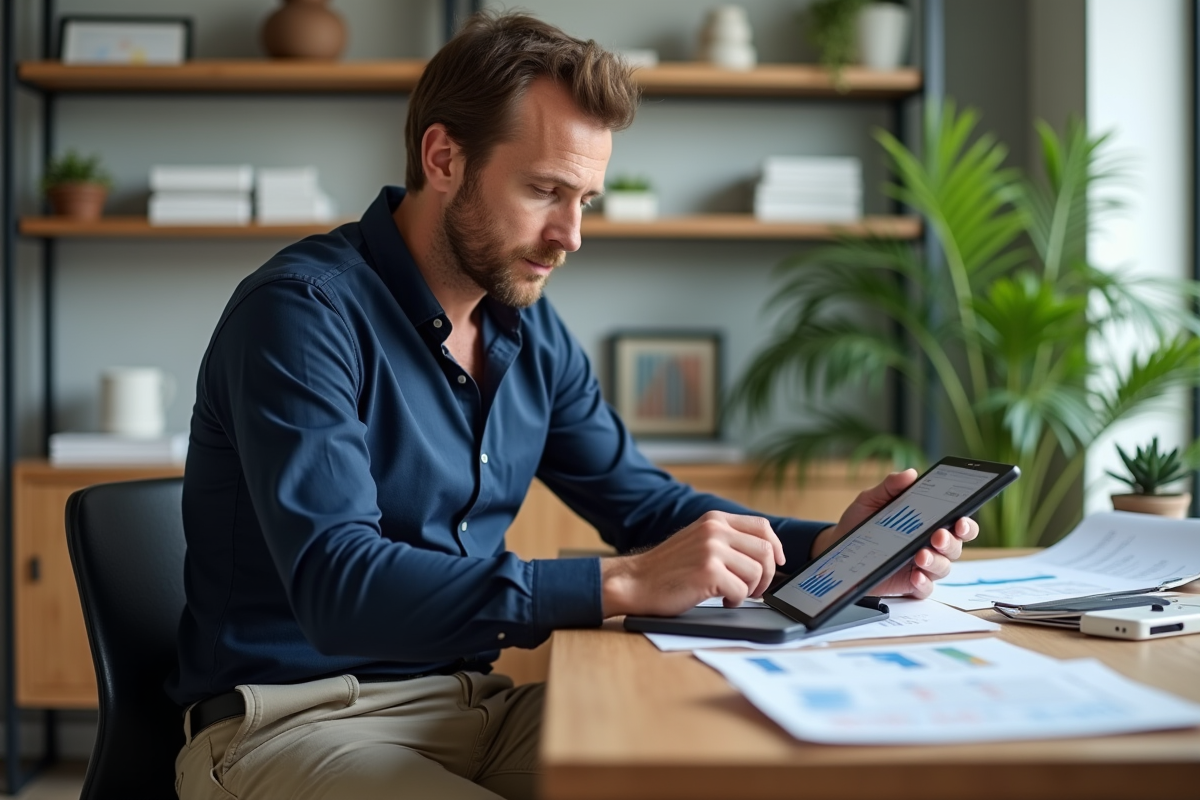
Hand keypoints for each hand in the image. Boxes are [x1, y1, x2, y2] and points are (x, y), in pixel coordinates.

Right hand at [600, 511, 784, 616]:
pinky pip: (741, 590)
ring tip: (731, 593)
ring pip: (757, 572)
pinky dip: (735, 600)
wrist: (635, 581)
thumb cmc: (667, 568)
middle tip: (754, 590)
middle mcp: (715, 530)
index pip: (762, 527)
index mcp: (714, 520)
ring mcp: (711, 550)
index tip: (778, 563)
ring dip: (750, 590)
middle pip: (765, 551)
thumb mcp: (698, 541)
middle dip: (766, 576)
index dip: (776, 547)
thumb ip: (726, 540)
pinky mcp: (708, 572)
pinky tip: (721, 599)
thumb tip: (765, 554)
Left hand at [809, 469, 979, 598]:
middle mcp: (930, 544)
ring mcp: (921, 566)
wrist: (839, 545)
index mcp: (929, 522)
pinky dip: (923, 583)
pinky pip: (924, 587)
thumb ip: (890, 487)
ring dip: (936, 561)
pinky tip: (915, 576)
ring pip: (943, 567)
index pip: (957, 523)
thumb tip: (910, 474)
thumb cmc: (861, 521)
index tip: (961, 519)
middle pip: (955, 546)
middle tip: (938, 536)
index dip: (965, 523)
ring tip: (920, 555)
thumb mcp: (872, 500)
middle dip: (950, 542)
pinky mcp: (909, 584)